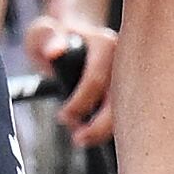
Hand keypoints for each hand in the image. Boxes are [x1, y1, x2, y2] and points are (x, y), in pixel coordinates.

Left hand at [27, 12, 119, 139]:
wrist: (70, 39)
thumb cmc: (53, 37)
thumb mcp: (41, 34)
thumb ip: (46, 38)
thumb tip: (55, 51)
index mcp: (105, 44)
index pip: (97, 80)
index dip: (79, 103)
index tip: (62, 116)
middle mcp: (125, 60)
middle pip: (122, 100)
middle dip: (100, 126)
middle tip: (78, 139)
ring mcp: (131, 76)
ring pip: (129, 111)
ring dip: (106, 130)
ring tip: (82, 138)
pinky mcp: (131, 90)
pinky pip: (127, 115)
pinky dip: (109, 128)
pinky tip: (91, 132)